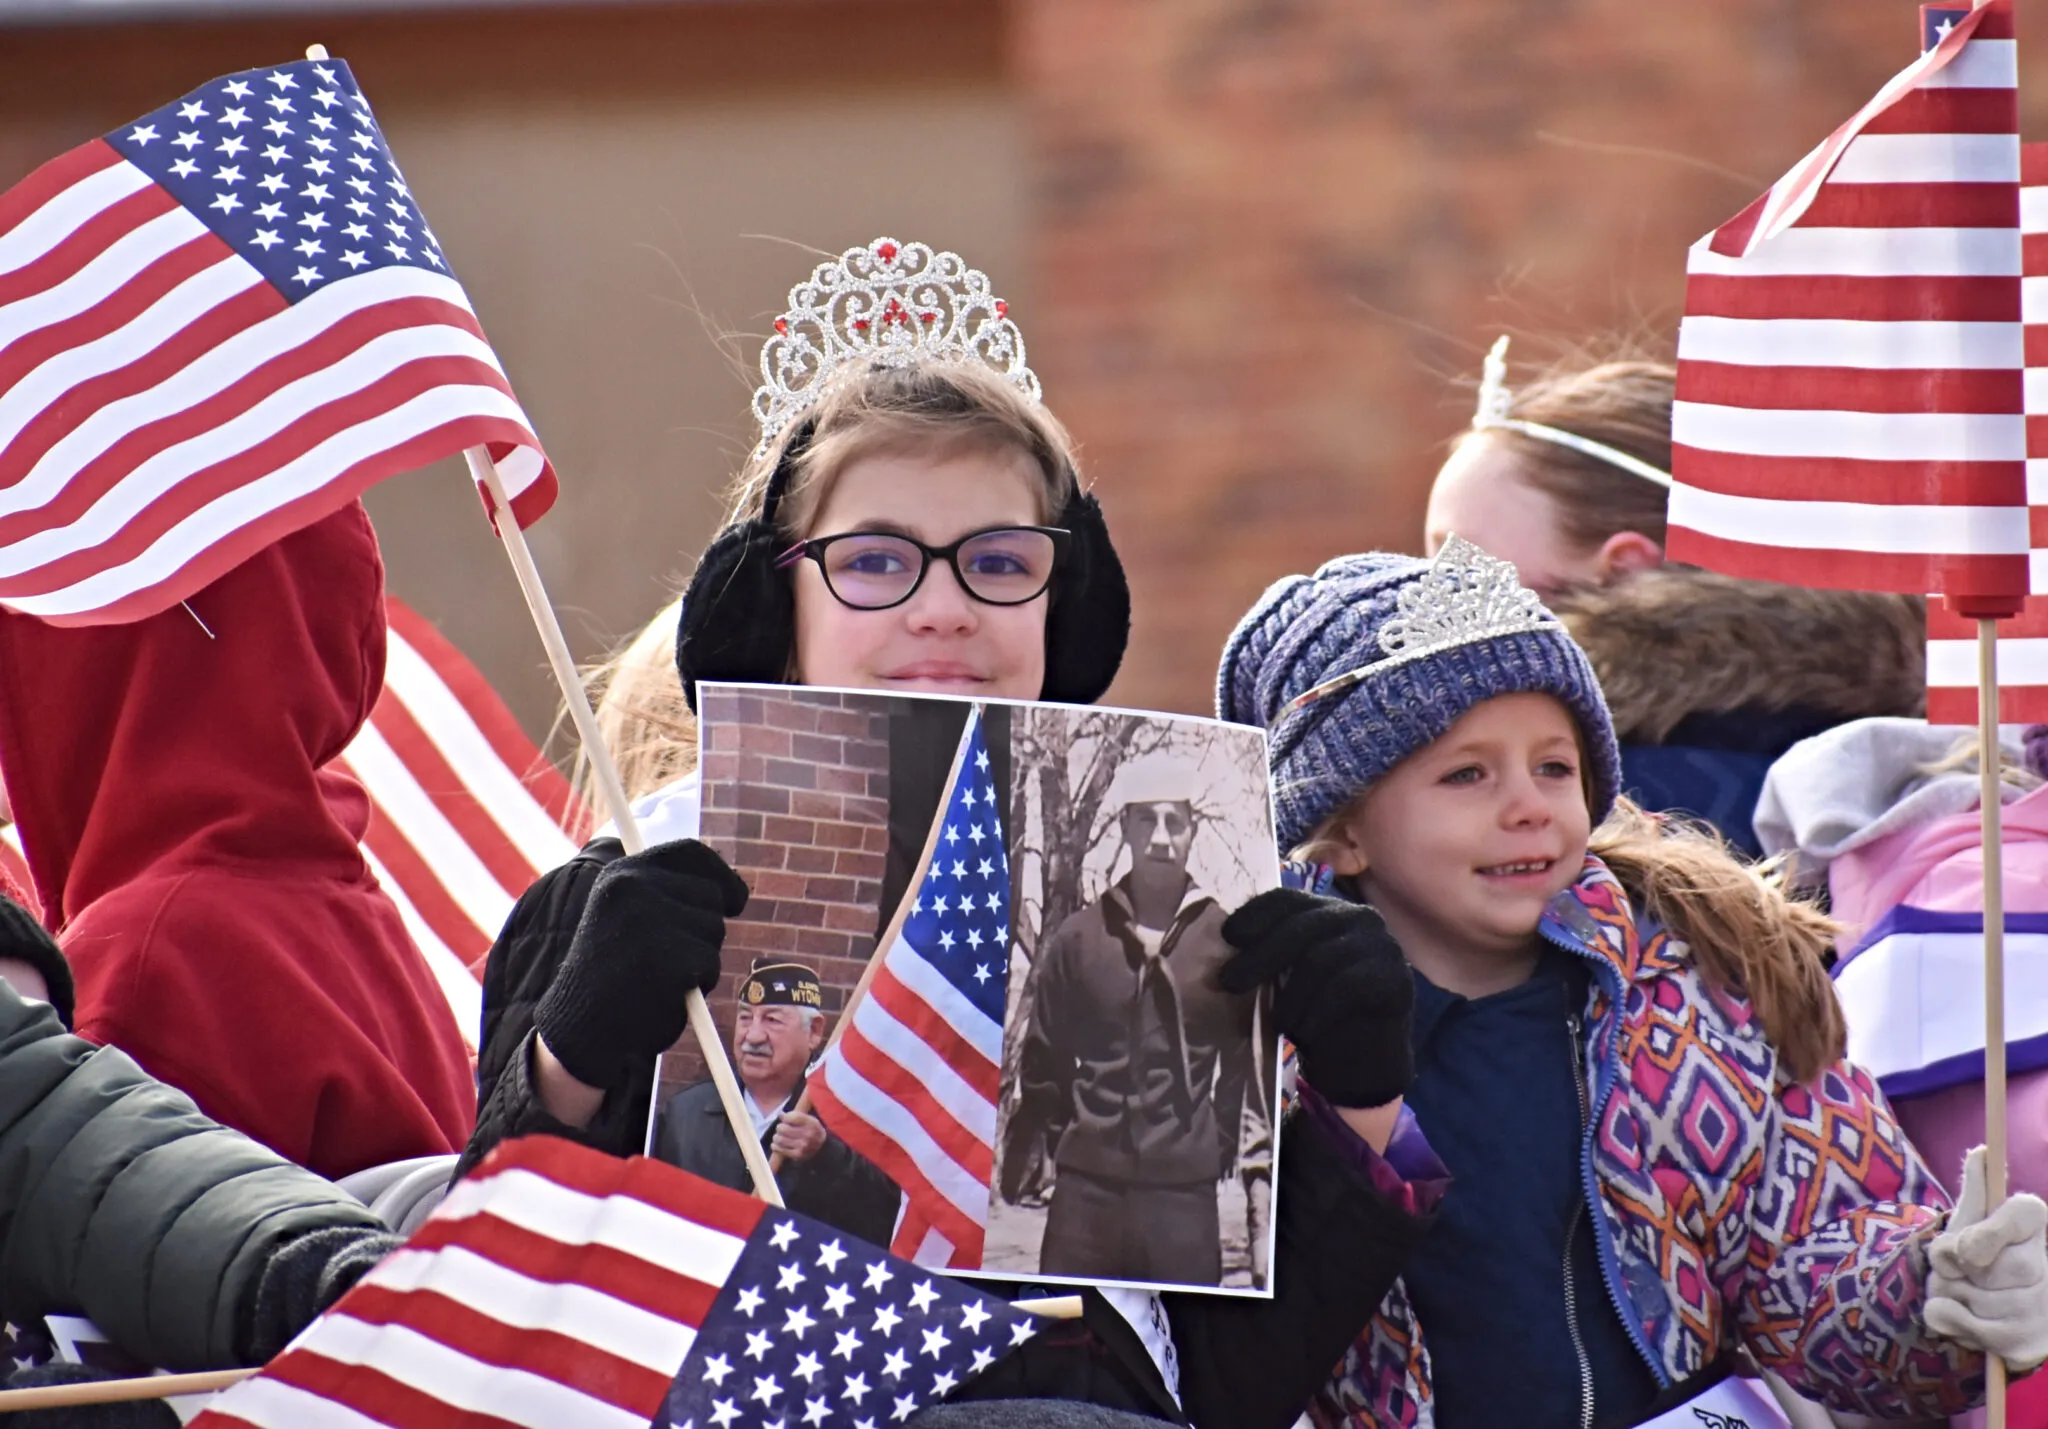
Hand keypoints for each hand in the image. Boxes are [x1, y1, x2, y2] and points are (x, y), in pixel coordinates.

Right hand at [534, 840, 748, 1091]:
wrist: (582, 1029)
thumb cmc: (611, 976)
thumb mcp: (625, 918)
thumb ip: (665, 895)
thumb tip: (734, 889)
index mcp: (622, 873)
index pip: (690, 854)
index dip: (719, 874)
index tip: (735, 898)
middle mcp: (636, 888)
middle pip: (710, 895)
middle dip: (703, 927)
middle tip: (666, 956)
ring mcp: (654, 922)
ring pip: (714, 931)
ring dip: (699, 957)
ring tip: (658, 975)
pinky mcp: (673, 958)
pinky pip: (710, 964)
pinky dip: (698, 983)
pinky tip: (663, 993)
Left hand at [771, 1110, 827, 1162]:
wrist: (822, 1149)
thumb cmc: (812, 1131)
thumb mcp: (809, 1120)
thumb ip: (795, 1115)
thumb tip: (781, 1114)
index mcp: (812, 1123)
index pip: (791, 1117)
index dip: (785, 1117)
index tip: (785, 1119)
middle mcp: (808, 1135)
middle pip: (783, 1128)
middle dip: (780, 1127)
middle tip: (781, 1128)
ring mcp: (803, 1146)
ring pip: (779, 1139)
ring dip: (776, 1137)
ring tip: (779, 1137)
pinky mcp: (797, 1155)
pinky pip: (779, 1149)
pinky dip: (775, 1146)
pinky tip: (778, 1144)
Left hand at [1220, 888, 1412, 1108]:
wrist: (1364, 1060)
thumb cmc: (1317, 1013)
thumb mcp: (1287, 978)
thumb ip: (1267, 957)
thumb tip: (1222, 950)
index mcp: (1327, 910)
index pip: (1286, 899)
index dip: (1254, 914)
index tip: (1227, 936)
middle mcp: (1357, 918)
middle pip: (1300, 927)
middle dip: (1260, 956)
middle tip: (1229, 983)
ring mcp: (1381, 945)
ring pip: (1320, 959)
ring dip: (1291, 996)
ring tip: (1277, 1022)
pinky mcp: (1395, 977)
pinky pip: (1346, 987)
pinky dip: (1317, 1012)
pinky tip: (1305, 1031)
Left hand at [1925, 1146, 2047, 1371]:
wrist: (1976, 1310)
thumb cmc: (1972, 1256)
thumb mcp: (1968, 1219)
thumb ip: (1974, 1189)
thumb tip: (1981, 1152)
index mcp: (2033, 1226)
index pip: (2023, 1215)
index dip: (1989, 1232)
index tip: (1964, 1249)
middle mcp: (2046, 1266)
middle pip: (1988, 1264)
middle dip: (1955, 1267)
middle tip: (1959, 1268)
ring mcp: (2041, 1309)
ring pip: (1974, 1296)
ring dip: (1947, 1291)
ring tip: (1958, 1290)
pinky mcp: (2026, 1344)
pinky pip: (1969, 1326)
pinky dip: (1946, 1318)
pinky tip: (1956, 1315)